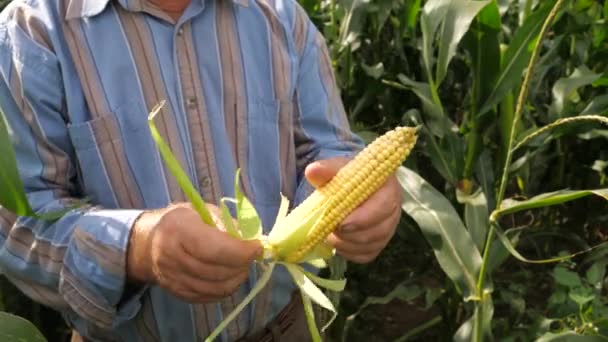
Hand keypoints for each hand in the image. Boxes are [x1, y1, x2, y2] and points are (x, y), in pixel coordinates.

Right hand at [126, 203, 261, 302]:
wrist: (148, 242)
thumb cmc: (182, 221)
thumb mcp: (202, 210)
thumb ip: (226, 223)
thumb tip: (251, 237)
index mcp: (179, 230)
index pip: (215, 249)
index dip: (241, 252)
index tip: (257, 247)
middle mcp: (172, 256)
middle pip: (218, 271)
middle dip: (242, 264)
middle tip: (251, 255)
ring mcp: (172, 278)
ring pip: (216, 288)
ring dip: (237, 278)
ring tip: (242, 265)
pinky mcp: (177, 293)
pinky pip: (209, 297)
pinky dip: (225, 289)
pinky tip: (229, 275)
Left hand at [305, 157, 401, 263]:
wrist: (348, 186)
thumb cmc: (346, 177)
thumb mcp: (337, 170)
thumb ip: (327, 169)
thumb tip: (312, 171)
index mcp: (388, 187)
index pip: (384, 205)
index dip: (363, 218)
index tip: (341, 224)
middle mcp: (393, 209)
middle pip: (379, 230)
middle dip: (351, 235)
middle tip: (330, 231)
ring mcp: (387, 228)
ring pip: (372, 244)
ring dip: (347, 244)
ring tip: (329, 236)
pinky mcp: (378, 243)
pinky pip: (366, 255)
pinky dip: (349, 252)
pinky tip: (336, 242)